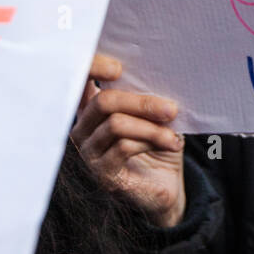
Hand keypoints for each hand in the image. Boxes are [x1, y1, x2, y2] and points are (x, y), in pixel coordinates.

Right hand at [71, 54, 186, 228]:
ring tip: (174, 134)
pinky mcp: (101, 173)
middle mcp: (82, 130)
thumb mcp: (155, 115)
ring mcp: (88, 153)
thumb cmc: (160, 145)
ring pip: (116, 124)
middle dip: (142, 102)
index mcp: (92, 109)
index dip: (92, 67)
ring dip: (152, 127)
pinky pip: (123, 147)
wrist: (167, 186)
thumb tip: (160, 70)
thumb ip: (146, 95)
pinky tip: (170, 144)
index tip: (118, 68)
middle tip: (171, 109)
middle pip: (103, 102)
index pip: (79, 80)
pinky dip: (152, 141)